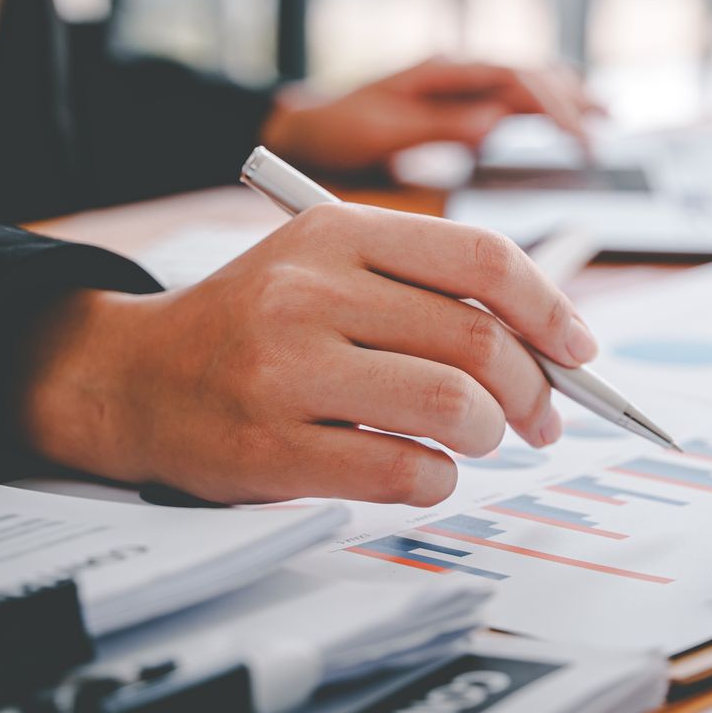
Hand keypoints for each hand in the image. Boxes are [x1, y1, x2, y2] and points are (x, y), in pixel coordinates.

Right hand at [20, 205, 600, 505]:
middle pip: (477, 338)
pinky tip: (426, 471)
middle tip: (542, 418)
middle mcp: (310, 291)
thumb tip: (550, 344)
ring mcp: (287, 369)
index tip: (580, 349)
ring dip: (488, 435)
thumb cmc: (253, 325)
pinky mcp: (272, 447)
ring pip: (452, 405)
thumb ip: (423, 288)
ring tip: (477, 440)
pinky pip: (404, 469)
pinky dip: (439, 479)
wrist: (131, 378)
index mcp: (336, 232)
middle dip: (533, 389)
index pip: (481, 258)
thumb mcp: (324, 267)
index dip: (549, 308)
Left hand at [260, 57, 600, 172]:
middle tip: (600, 140)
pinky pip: (514, 97)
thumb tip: (495, 125)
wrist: (307, 128)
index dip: (552, 105)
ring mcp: (462, 84)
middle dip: (570, 103)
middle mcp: (458, 71)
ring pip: (528, 81)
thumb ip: (440, 126)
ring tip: (607, 116)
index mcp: (442, 71)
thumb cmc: (340, 129)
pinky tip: (572, 116)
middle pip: (530, 76)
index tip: (577, 136)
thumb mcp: (383, 131)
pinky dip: (548, 105)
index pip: (513, 78)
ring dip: (568, 96)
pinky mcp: (461, 102)